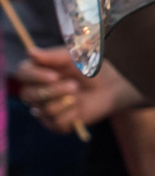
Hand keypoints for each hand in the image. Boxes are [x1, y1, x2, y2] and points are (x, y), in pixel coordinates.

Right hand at [16, 48, 141, 133]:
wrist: (111, 87)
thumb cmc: (92, 68)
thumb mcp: (77, 57)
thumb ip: (54, 56)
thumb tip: (30, 52)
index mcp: (39, 71)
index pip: (22, 73)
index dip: (34, 75)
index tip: (54, 76)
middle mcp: (37, 91)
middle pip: (27, 94)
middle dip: (53, 90)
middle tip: (74, 85)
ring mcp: (44, 108)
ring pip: (43, 109)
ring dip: (65, 100)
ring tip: (79, 93)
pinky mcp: (54, 123)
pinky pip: (55, 122)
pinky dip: (71, 112)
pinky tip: (79, 106)